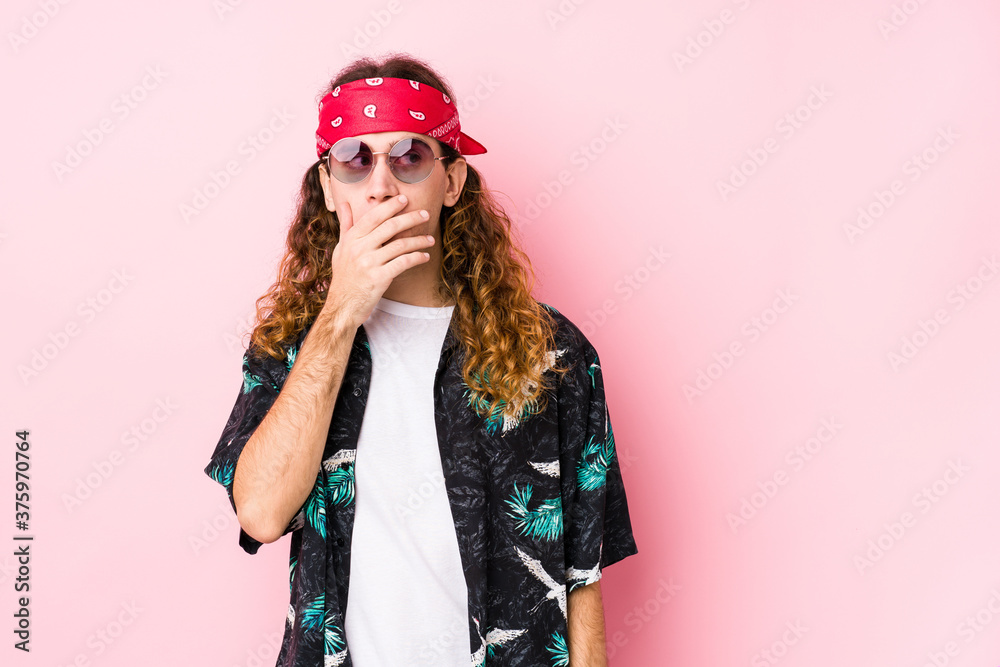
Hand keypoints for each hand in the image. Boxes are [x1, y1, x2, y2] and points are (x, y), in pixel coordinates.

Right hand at [320, 194, 434, 329]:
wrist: (342, 306)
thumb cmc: (344, 277)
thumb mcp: (341, 249)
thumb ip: (346, 226)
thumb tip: (345, 205)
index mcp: (351, 239)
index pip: (373, 216)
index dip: (390, 206)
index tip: (404, 199)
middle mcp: (359, 248)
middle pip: (390, 226)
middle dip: (410, 218)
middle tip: (425, 214)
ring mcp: (369, 263)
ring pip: (400, 245)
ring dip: (418, 240)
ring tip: (430, 239)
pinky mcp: (379, 278)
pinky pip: (403, 263)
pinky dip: (417, 257)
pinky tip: (425, 256)